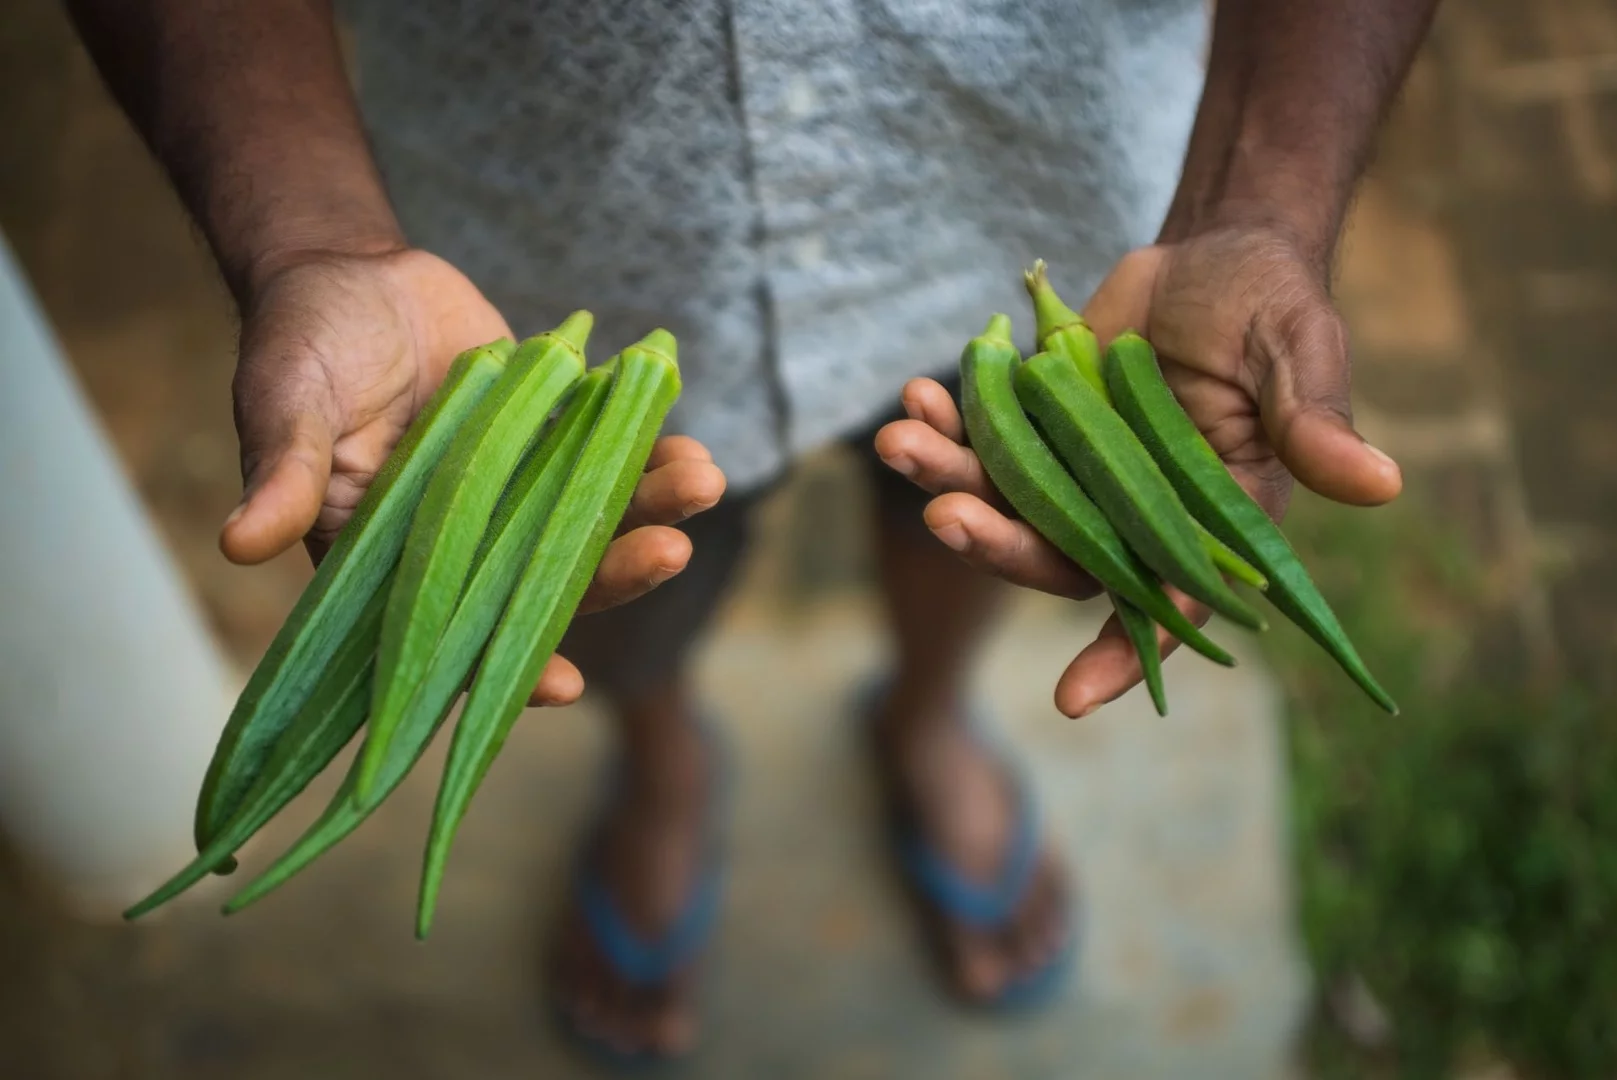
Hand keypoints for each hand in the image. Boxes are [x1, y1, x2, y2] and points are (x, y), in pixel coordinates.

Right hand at [221, 246, 725, 706]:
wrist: (349, 269)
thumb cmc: (300, 344)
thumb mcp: (284, 404)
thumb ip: (283, 473)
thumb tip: (238, 544)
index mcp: (396, 559)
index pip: (453, 634)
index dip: (505, 664)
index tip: (566, 685)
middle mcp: (466, 539)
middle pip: (547, 580)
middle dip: (613, 573)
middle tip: (670, 552)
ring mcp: (516, 489)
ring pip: (590, 520)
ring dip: (649, 511)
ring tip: (703, 482)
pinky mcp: (550, 436)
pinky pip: (607, 455)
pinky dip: (650, 452)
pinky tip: (693, 450)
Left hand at [876, 227, 1400, 715]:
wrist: (1212, 247)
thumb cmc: (1272, 304)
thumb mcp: (1300, 352)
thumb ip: (1314, 422)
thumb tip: (1382, 484)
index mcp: (1204, 517)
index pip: (1168, 602)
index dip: (1124, 652)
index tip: (1071, 698)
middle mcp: (1132, 507)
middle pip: (1060, 554)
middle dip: (999, 543)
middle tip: (945, 514)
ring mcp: (1077, 465)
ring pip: (1006, 500)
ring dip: (949, 478)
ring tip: (898, 440)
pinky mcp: (1037, 419)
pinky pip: (983, 435)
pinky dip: (947, 421)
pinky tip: (918, 396)